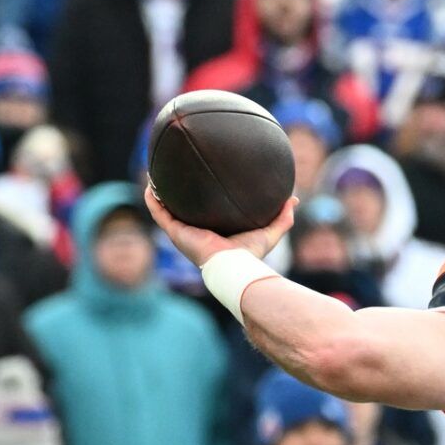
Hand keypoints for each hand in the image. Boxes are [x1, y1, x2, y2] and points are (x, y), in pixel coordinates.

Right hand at [144, 186, 295, 269]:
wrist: (233, 266)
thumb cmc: (250, 254)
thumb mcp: (269, 232)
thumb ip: (282, 217)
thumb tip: (294, 200)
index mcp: (213, 235)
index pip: (205, 217)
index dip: (201, 204)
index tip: (200, 188)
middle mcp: (196, 234)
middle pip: (183, 213)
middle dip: (178, 198)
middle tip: (175, 179)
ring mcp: (183, 234)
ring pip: (166, 212)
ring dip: (160, 196)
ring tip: (155, 177)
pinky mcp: (175, 233)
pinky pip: (159, 214)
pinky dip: (153, 200)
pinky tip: (150, 186)